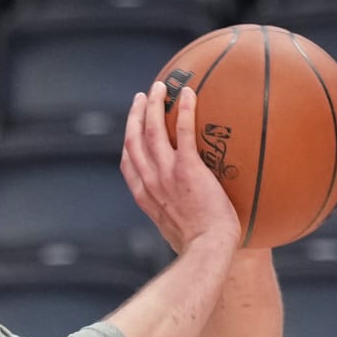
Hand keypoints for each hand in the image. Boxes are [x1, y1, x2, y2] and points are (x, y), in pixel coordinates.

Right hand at [120, 81, 242, 253]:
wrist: (207, 249)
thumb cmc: (199, 246)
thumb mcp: (177, 231)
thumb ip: (177, 214)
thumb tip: (189, 211)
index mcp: (145, 196)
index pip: (128, 163)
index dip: (128, 140)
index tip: (132, 126)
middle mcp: (150, 181)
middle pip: (134, 139)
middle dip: (135, 115)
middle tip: (142, 96)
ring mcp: (167, 174)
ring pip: (152, 130)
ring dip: (153, 104)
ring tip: (160, 87)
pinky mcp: (188, 169)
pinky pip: (184, 132)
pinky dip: (184, 110)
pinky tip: (189, 93)